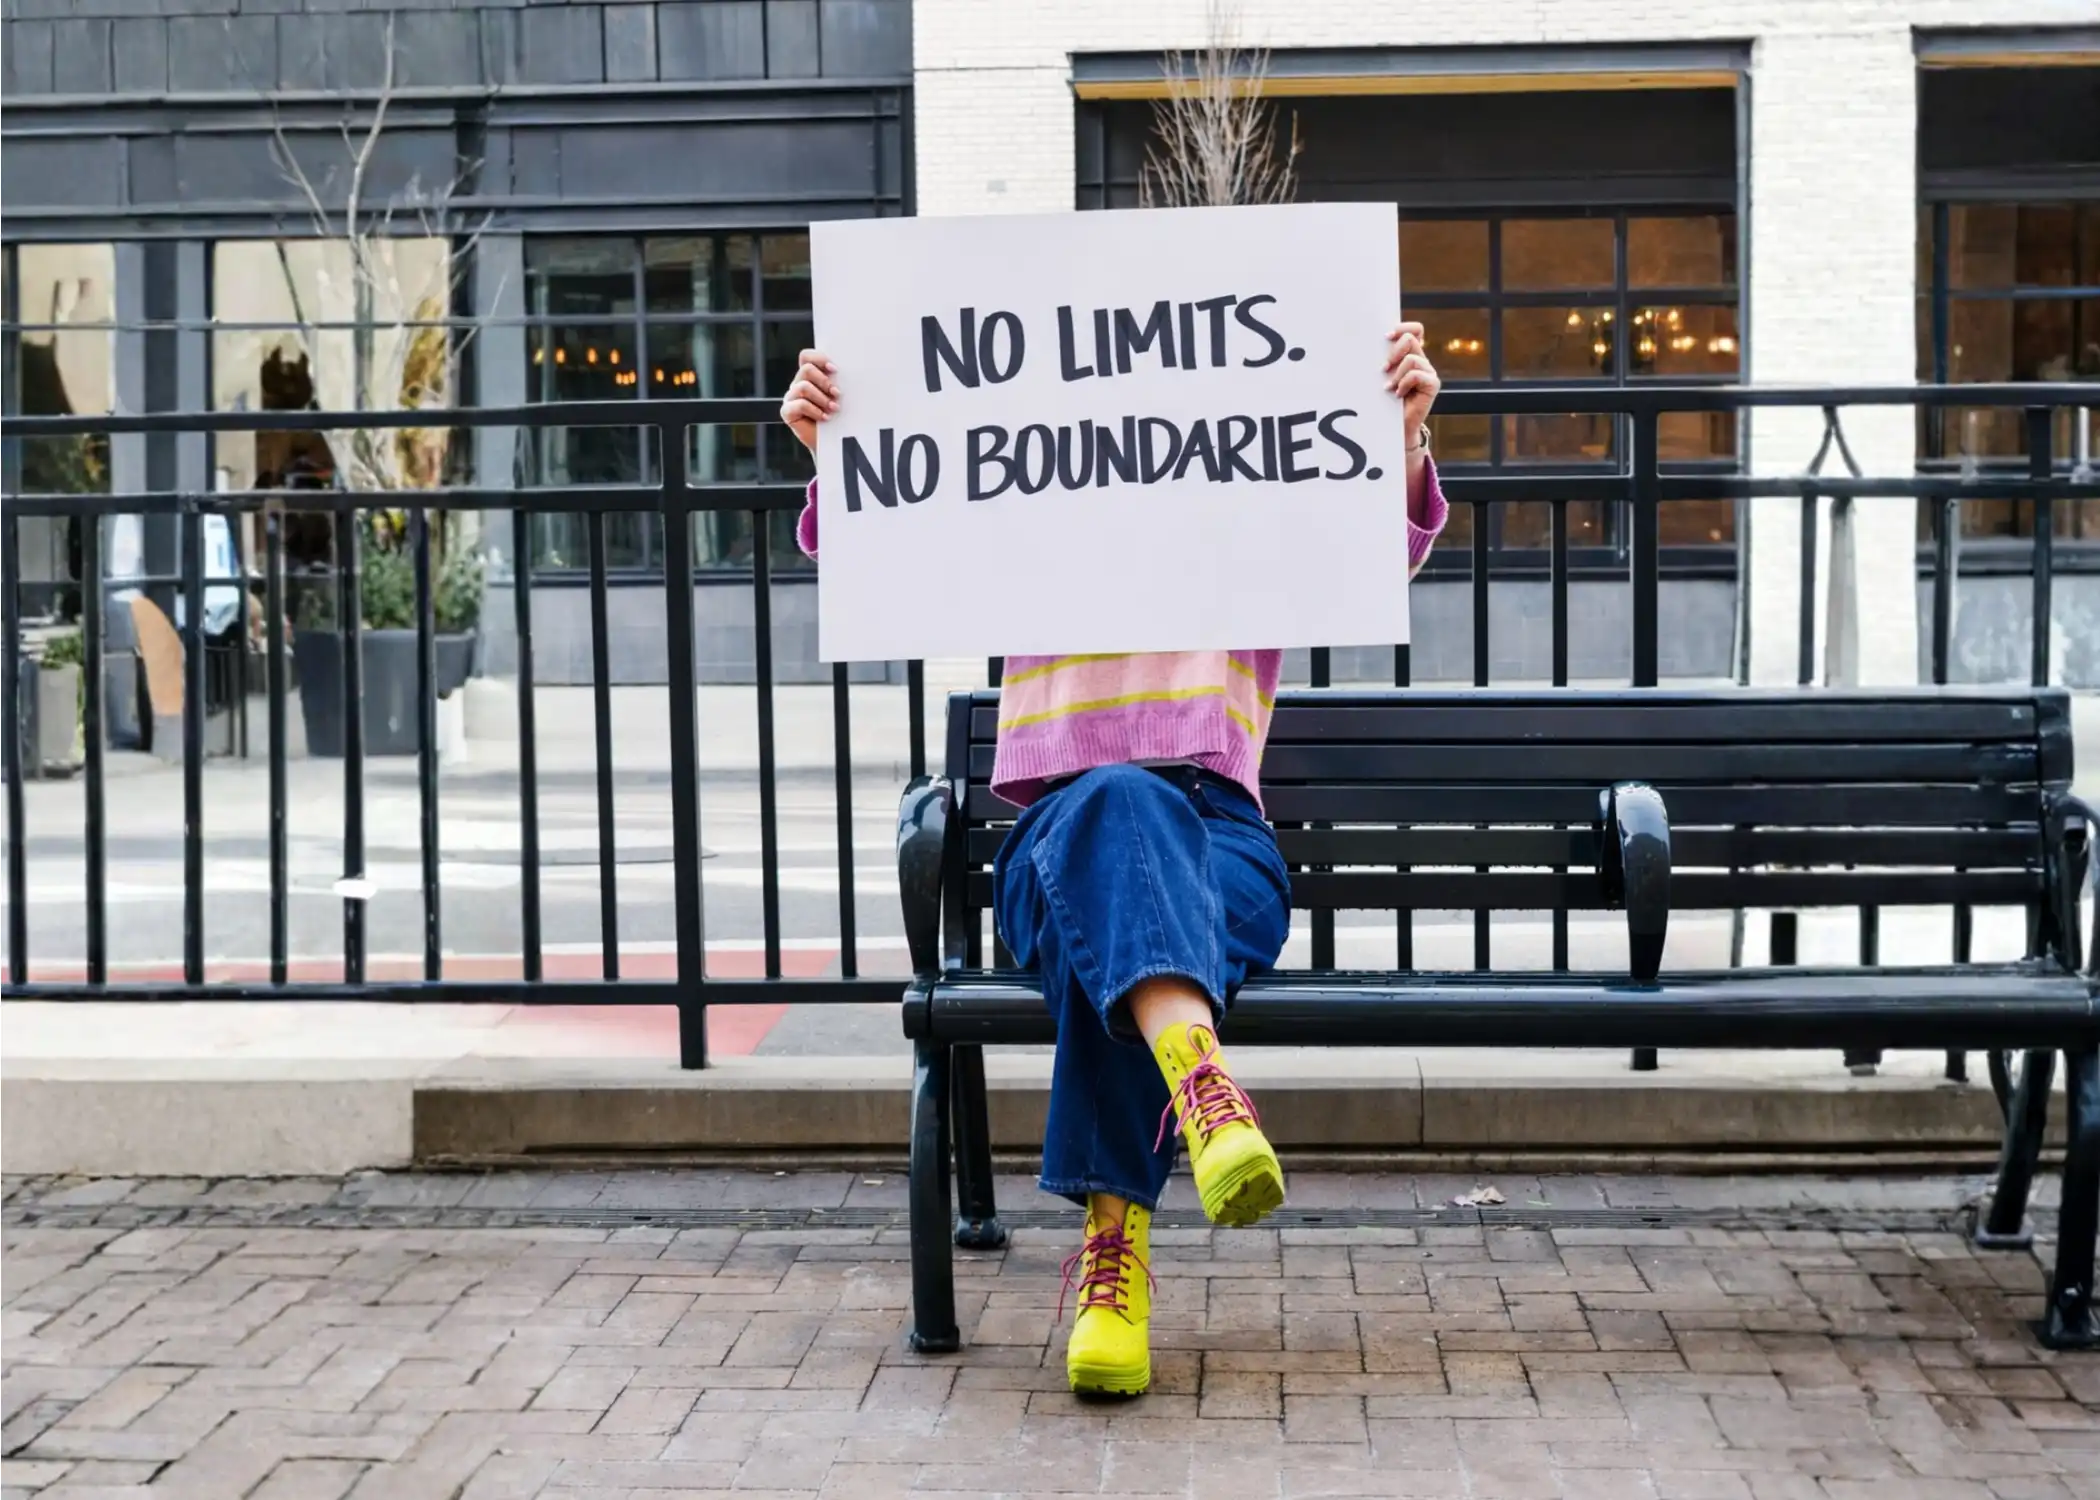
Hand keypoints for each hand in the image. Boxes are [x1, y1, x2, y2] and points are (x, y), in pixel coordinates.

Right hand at [779, 349, 838, 454]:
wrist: (832, 441)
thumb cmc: (839, 416)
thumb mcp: (841, 396)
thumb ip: (840, 382)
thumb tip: (853, 370)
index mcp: (810, 376)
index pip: (806, 357)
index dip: (819, 358)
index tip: (835, 370)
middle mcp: (798, 384)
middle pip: (806, 369)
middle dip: (824, 381)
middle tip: (838, 393)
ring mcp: (791, 397)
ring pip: (803, 387)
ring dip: (822, 398)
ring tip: (834, 408)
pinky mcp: (787, 412)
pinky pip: (798, 405)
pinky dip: (814, 411)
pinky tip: (825, 418)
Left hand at [1383, 322, 1439, 439]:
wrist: (1396, 426)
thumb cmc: (1385, 401)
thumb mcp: (1383, 376)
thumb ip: (1384, 361)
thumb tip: (1369, 345)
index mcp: (1411, 355)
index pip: (1415, 330)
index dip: (1403, 327)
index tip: (1386, 336)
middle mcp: (1422, 361)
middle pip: (1411, 339)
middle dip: (1394, 351)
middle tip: (1383, 368)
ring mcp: (1429, 372)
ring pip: (1411, 358)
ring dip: (1396, 374)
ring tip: (1389, 387)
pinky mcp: (1432, 384)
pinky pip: (1416, 375)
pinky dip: (1403, 384)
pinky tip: (1398, 394)